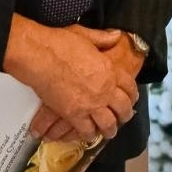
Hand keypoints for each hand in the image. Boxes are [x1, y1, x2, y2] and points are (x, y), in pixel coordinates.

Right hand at [5, 17, 137, 140]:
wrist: (39, 56)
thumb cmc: (60, 43)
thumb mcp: (86, 35)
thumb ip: (103, 38)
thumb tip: (116, 35)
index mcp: (110, 70)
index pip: (129, 86)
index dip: (132, 94)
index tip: (131, 99)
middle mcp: (104, 90)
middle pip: (123, 108)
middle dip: (124, 115)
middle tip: (123, 118)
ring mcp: (90, 104)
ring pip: (108, 124)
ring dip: (110, 130)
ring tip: (109, 132)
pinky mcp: (73, 114)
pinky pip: (86, 130)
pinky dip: (89, 135)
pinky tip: (88, 135)